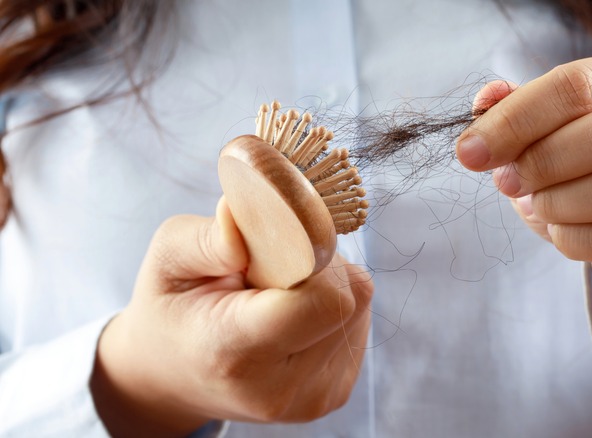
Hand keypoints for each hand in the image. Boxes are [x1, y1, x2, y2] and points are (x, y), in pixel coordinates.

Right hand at [90, 197, 372, 436]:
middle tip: (269, 269)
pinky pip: (358, 324)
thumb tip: (272, 216)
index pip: (322, 300)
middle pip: (348, 298)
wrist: (173, 377)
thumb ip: (212, 237)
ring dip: (326, 285)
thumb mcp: (168, 258)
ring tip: (275, 297)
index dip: (312, 256)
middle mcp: (279, 388)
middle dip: (319, 266)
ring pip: (359, 306)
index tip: (279, 243)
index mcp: (233, 353)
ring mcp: (312, 399)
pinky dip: (331, 308)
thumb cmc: (172, 308)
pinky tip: (292, 316)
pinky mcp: (334, 395)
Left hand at [457, 53, 591, 330]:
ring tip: (537, 205)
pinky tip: (561, 232)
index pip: (581, 83)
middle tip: (507, 182)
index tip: (470, 151)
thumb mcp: (556, 132)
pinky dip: (575, 239)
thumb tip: (485, 101)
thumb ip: (519, 111)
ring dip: (558, 202)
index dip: (516, 118)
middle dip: (543, 161)